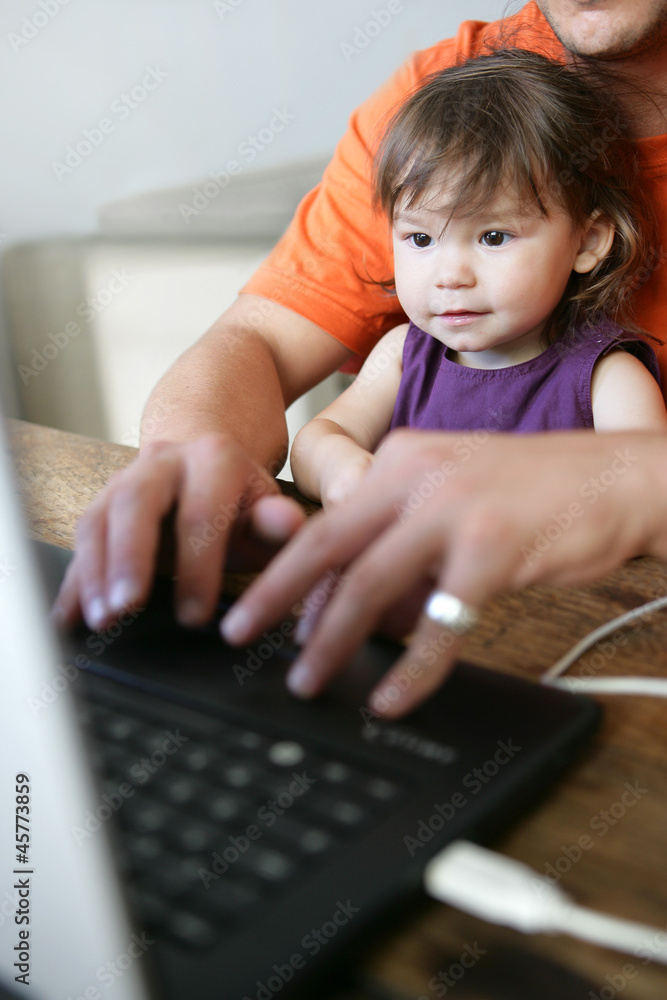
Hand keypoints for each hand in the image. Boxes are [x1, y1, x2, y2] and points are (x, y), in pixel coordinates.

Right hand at [52, 433, 305, 630]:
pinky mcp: (101, 504)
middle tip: (127, 606)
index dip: (197, 566)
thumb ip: (276, 522)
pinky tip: (69, 616)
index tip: (196, 615)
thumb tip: (287, 521)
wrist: (206, 467)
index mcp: (213, 457)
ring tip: (100, 618)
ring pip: (99, 518)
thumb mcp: (266, 511)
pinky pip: (83, 540)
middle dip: (129, 557)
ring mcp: (125, 478)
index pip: (200, 512)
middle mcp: (163, 460)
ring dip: (95, 571)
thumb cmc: (241, 503)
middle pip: (136, 502)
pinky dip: (75, 580)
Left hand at [221, 428, 666, 716]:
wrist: (620, 478)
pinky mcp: (492, 548)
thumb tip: (365, 612)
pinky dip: (411, 669)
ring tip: (309, 679)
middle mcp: (418, 476)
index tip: (261, 607)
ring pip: (369, 585)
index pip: (329, 521)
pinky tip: (395, 696)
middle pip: (327, 545)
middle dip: (276, 597)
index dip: (288, 573)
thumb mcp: (456, 499)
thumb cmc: (540, 493)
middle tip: (241, 633)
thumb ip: (406, 547)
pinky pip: (438, 624)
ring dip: (332, 641)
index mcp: (404, 459)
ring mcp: (454, 508)